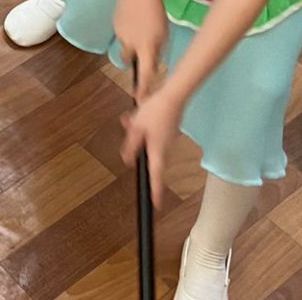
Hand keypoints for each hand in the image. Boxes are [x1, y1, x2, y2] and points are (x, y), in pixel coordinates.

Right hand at [113, 0, 168, 100]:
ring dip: (131, 42)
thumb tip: (152, 58)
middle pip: (129, 60)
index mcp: (148, 47)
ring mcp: (121, 35)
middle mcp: (132, 45)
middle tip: (142, 45)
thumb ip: (156, 49)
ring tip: (139, 26)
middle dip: (134, 58)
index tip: (139, 101)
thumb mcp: (163, 33)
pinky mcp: (115, 26)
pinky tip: (133, 18)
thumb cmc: (155, 11)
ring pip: (126, 46)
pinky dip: (128, 30)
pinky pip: (122, 35)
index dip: (143, 89)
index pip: (145, 74)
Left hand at [122, 83, 183, 206]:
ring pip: (147, 143)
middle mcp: (165, 149)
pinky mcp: (168, 132)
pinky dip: (143, 128)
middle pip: (148, 157)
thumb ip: (131, 146)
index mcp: (157, 152)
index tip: (156, 205)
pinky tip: (138, 115)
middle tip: (130, 129)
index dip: (155, 192)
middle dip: (136, 148)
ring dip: (137, 134)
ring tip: (130, 119)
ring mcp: (168, 141)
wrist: (174, 96)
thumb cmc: (155, 112)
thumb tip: (127, 161)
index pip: (156, 177)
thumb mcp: (136, 128)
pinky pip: (151, 135)